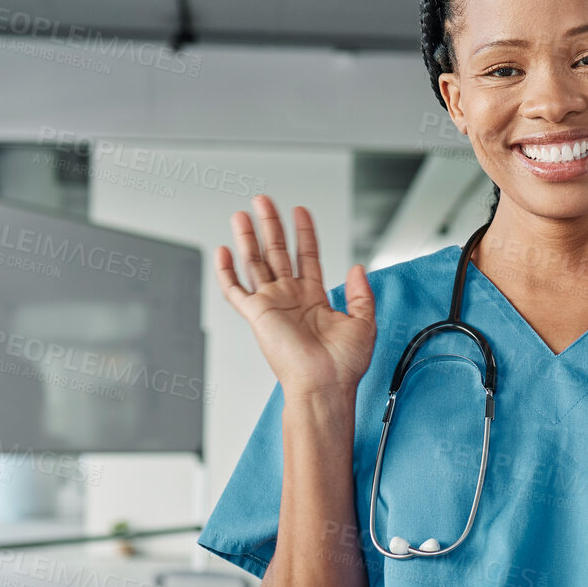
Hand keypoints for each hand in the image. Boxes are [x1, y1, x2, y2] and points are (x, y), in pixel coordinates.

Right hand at [216, 196, 376, 398]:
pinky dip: (226, 272)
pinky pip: (235, 290)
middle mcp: (290, 298)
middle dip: (270, 225)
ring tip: (243, 214)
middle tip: (263, 201)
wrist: (325, 386)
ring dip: (249, 238)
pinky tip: (223, 251)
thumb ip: (361, 293)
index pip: (306, 256)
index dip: (303, 233)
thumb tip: (358, 268)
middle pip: (277, 252)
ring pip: (255, 263)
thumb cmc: (343, 365)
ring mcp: (272, 305)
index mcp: (314, 299)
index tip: (300, 211)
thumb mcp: (364, 322)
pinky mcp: (257, 315)